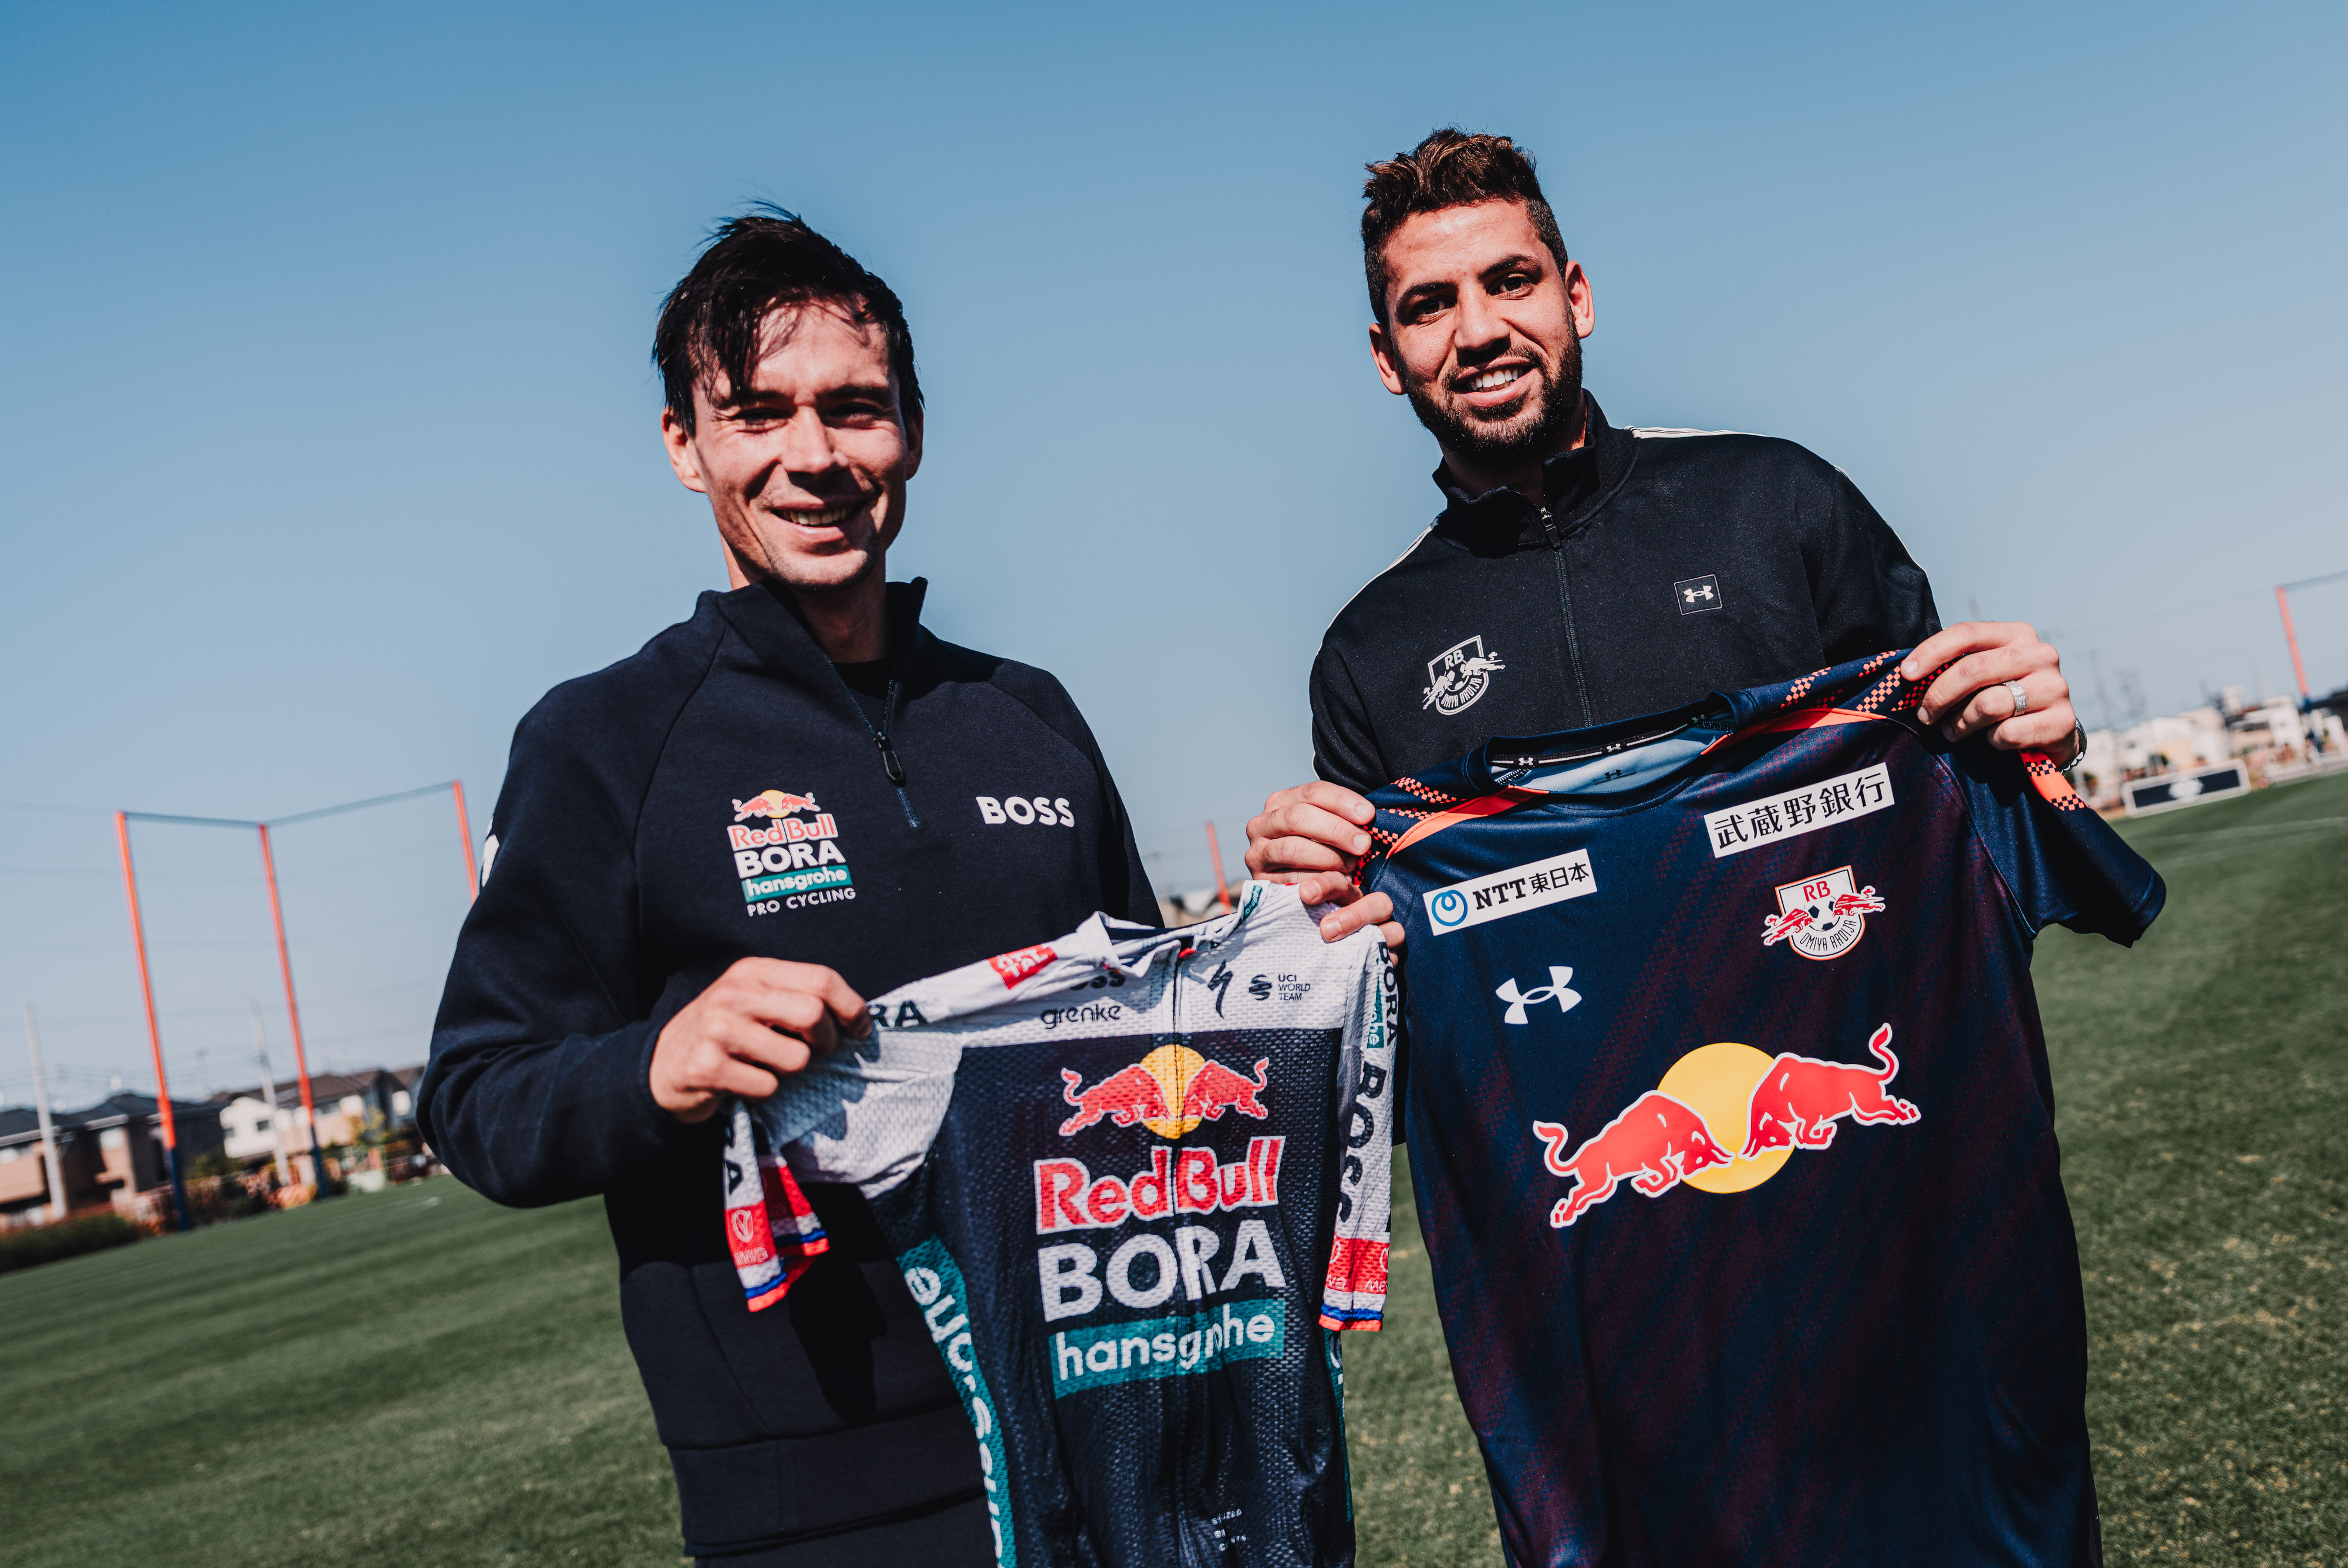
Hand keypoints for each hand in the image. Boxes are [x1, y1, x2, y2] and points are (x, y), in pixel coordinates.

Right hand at [650, 958, 870, 1122]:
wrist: (661, 1065)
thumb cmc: (725, 1033)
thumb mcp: (756, 1000)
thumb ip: (798, 998)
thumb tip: (859, 1019)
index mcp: (753, 971)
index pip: (822, 978)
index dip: (852, 1007)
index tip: (861, 1029)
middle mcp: (734, 993)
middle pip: (814, 1015)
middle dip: (827, 1042)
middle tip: (816, 1053)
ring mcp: (718, 1029)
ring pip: (796, 1058)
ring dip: (792, 1072)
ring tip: (769, 1066)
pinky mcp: (707, 1067)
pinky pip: (767, 1087)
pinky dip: (765, 1091)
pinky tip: (744, 1081)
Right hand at [1245, 781, 1404, 947]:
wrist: (1298, 889)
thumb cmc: (1321, 851)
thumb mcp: (1327, 828)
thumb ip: (1341, 817)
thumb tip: (1367, 815)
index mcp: (1279, 802)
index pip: (1312, 792)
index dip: (1342, 801)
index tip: (1368, 815)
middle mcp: (1261, 824)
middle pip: (1298, 817)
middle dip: (1336, 830)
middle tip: (1363, 844)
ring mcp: (1257, 854)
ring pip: (1292, 849)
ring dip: (1328, 857)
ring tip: (1352, 866)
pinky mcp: (1260, 882)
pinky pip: (1290, 880)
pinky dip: (1317, 881)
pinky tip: (1337, 883)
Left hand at [1899, 622, 2079, 762]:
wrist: (2052, 731)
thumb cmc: (2005, 697)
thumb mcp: (1984, 675)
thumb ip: (1957, 666)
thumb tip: (1909, 674)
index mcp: (2017, 634)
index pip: (1966, 633)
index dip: (1931, 652)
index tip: (1906, 674)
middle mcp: (2040, 654)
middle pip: (1973, 670)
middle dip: (1939, 696)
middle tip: (1925, 716)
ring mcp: (2055, 686)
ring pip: (1988, 705)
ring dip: (1961, 724)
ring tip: (1953, 731)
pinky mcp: (2062, 720)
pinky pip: (2007, 733)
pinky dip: (1992, 741)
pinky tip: (1993, 740)